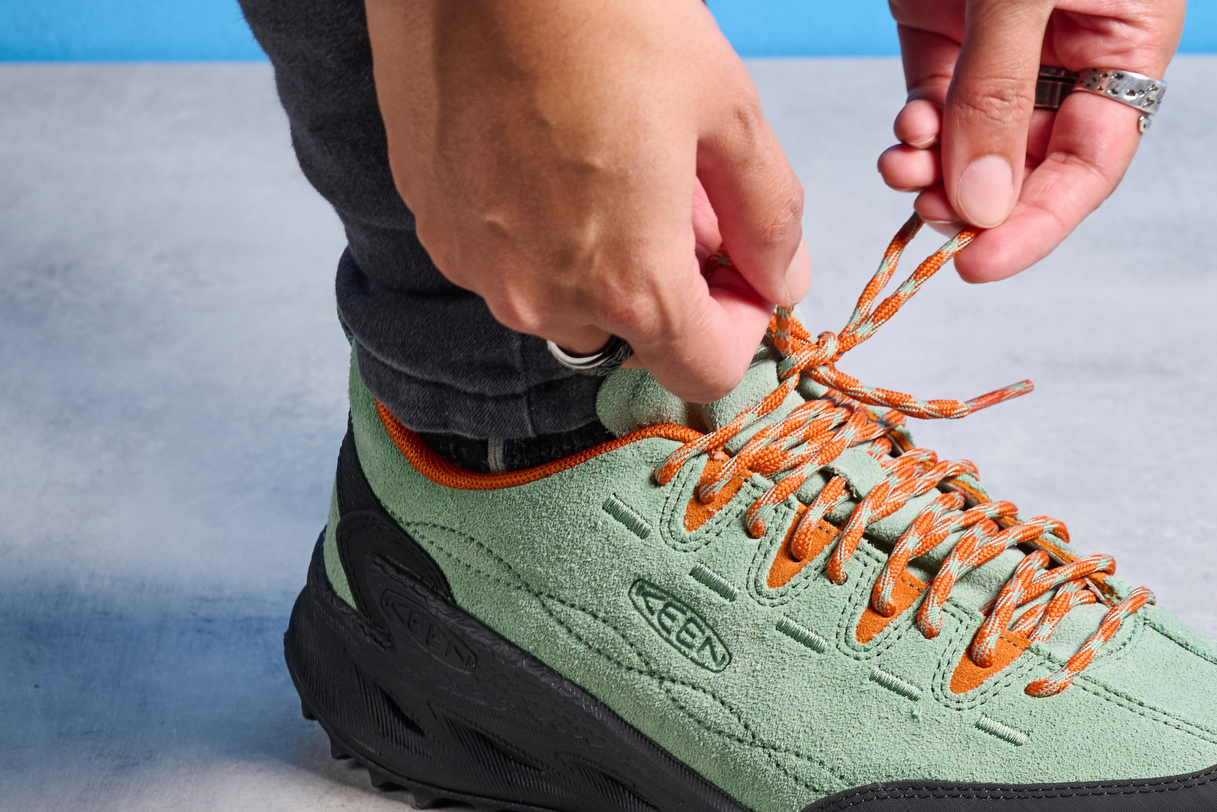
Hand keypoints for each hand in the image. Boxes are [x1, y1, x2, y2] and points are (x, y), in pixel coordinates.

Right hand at [365, 0, 810, 401]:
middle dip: (673, 279)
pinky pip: (504, 255)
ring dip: (603, 254)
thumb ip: (768, 216)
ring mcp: (476, 262)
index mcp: (628, 284)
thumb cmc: (602, 16)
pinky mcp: (431, 219)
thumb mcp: (728, 111)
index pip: (703, 370)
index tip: (746, 271)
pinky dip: (539, 225)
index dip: (742, 325)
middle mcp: (542, 295)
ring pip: (563, 297)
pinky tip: (553, 147)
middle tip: (688, 190)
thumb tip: (784, 278)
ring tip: (618, 158)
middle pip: (632, 334)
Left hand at [877, 0, 1183, 281]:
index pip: (1090, 162)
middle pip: (1026, 163)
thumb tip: (982, 204)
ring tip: (904, 169)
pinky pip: (932, 96)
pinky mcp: (943, 24)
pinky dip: (915, 128)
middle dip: (976, 199)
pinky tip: (906, 133)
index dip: (1039, 222)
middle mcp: (1068, 53)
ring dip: (936, 170)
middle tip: (932, 210)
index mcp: (1124, 43)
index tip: (981, 263)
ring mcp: (1004, 41)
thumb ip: (1000, 90)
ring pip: (972, 138)